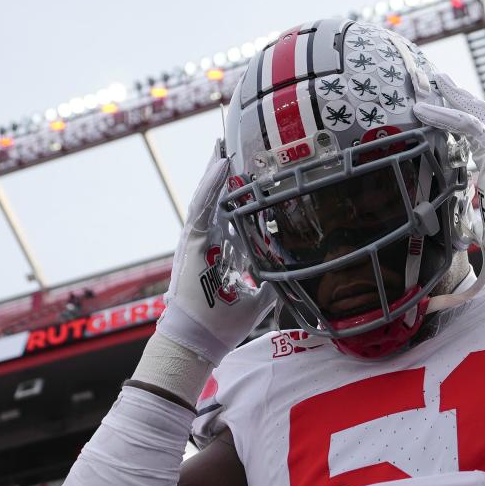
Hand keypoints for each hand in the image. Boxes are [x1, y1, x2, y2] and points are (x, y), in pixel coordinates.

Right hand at [156, 146, 275, 365]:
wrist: (199, 342)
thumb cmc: (224, 324)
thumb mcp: (258, 297)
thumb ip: (272, 280)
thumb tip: (293, 271)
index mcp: (221, 251)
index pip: (231, 213)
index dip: (239, 191)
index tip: (249, 170)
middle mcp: (208, 242)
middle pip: (216, 199)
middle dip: (223, 172)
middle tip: (232, 144)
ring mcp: (197, 241)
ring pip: (207, 197)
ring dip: (215, 169)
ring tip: (224, 143)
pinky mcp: (191, 243)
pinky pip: (201, 207)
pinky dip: (210, 184)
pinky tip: (219, 163)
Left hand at [413, 73, 484, 271]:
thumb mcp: (483, 222)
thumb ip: (472, 218)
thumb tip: (459, 236)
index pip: (481, 132)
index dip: (463, 115)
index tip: (446, 105)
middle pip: (480, 113)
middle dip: (458, 96)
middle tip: (438, 81)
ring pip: (475, 112)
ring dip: (451, 96)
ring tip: (431, 83)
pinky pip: (468, 127)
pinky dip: (444, 116)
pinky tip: (424, 111)